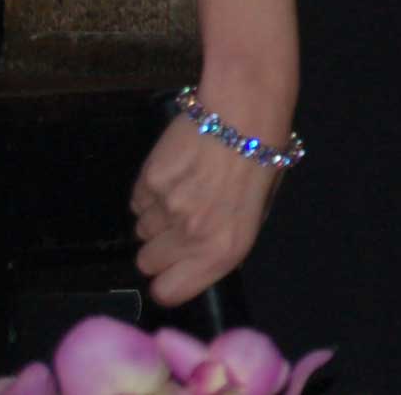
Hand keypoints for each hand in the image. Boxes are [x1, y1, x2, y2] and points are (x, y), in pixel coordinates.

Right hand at [131, 111, 282, 306]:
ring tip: (186, 185)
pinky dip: (151, 192)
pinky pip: (137, 201)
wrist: (245, 108)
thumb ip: (225, 239)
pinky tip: (177, 170)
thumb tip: (199, 257)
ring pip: (140, 230)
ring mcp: (167, 209)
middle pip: (147, 263)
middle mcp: (192, 236)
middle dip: (160, 246)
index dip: (168, 279)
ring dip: (157, 216)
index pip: (169, 293)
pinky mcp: (149, 181)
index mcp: (225, 248)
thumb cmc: (262, 156)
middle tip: (182, 218)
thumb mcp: (258, 207)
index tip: (174, 265)